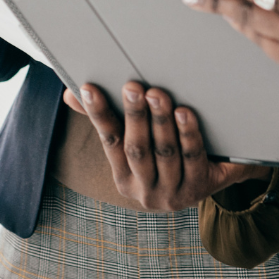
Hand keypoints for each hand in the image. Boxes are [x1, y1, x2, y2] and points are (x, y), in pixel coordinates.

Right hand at [63, 81, 265, 209]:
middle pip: (137, 150)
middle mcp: (145, 190)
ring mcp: (172, 193)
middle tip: (133, 86)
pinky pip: (193, 158)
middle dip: (135, 116)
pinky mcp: (199, 188)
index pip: (109, 142)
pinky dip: (188, 135)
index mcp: (124, 177)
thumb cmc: (163, 158)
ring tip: (158, 95)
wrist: (206, 184)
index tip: (89, 89)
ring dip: (161, 122)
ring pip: (165, 154)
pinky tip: (185, 114)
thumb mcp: (135, 144)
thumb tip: (71, 93)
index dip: (98, 115)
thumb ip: (107, 119)